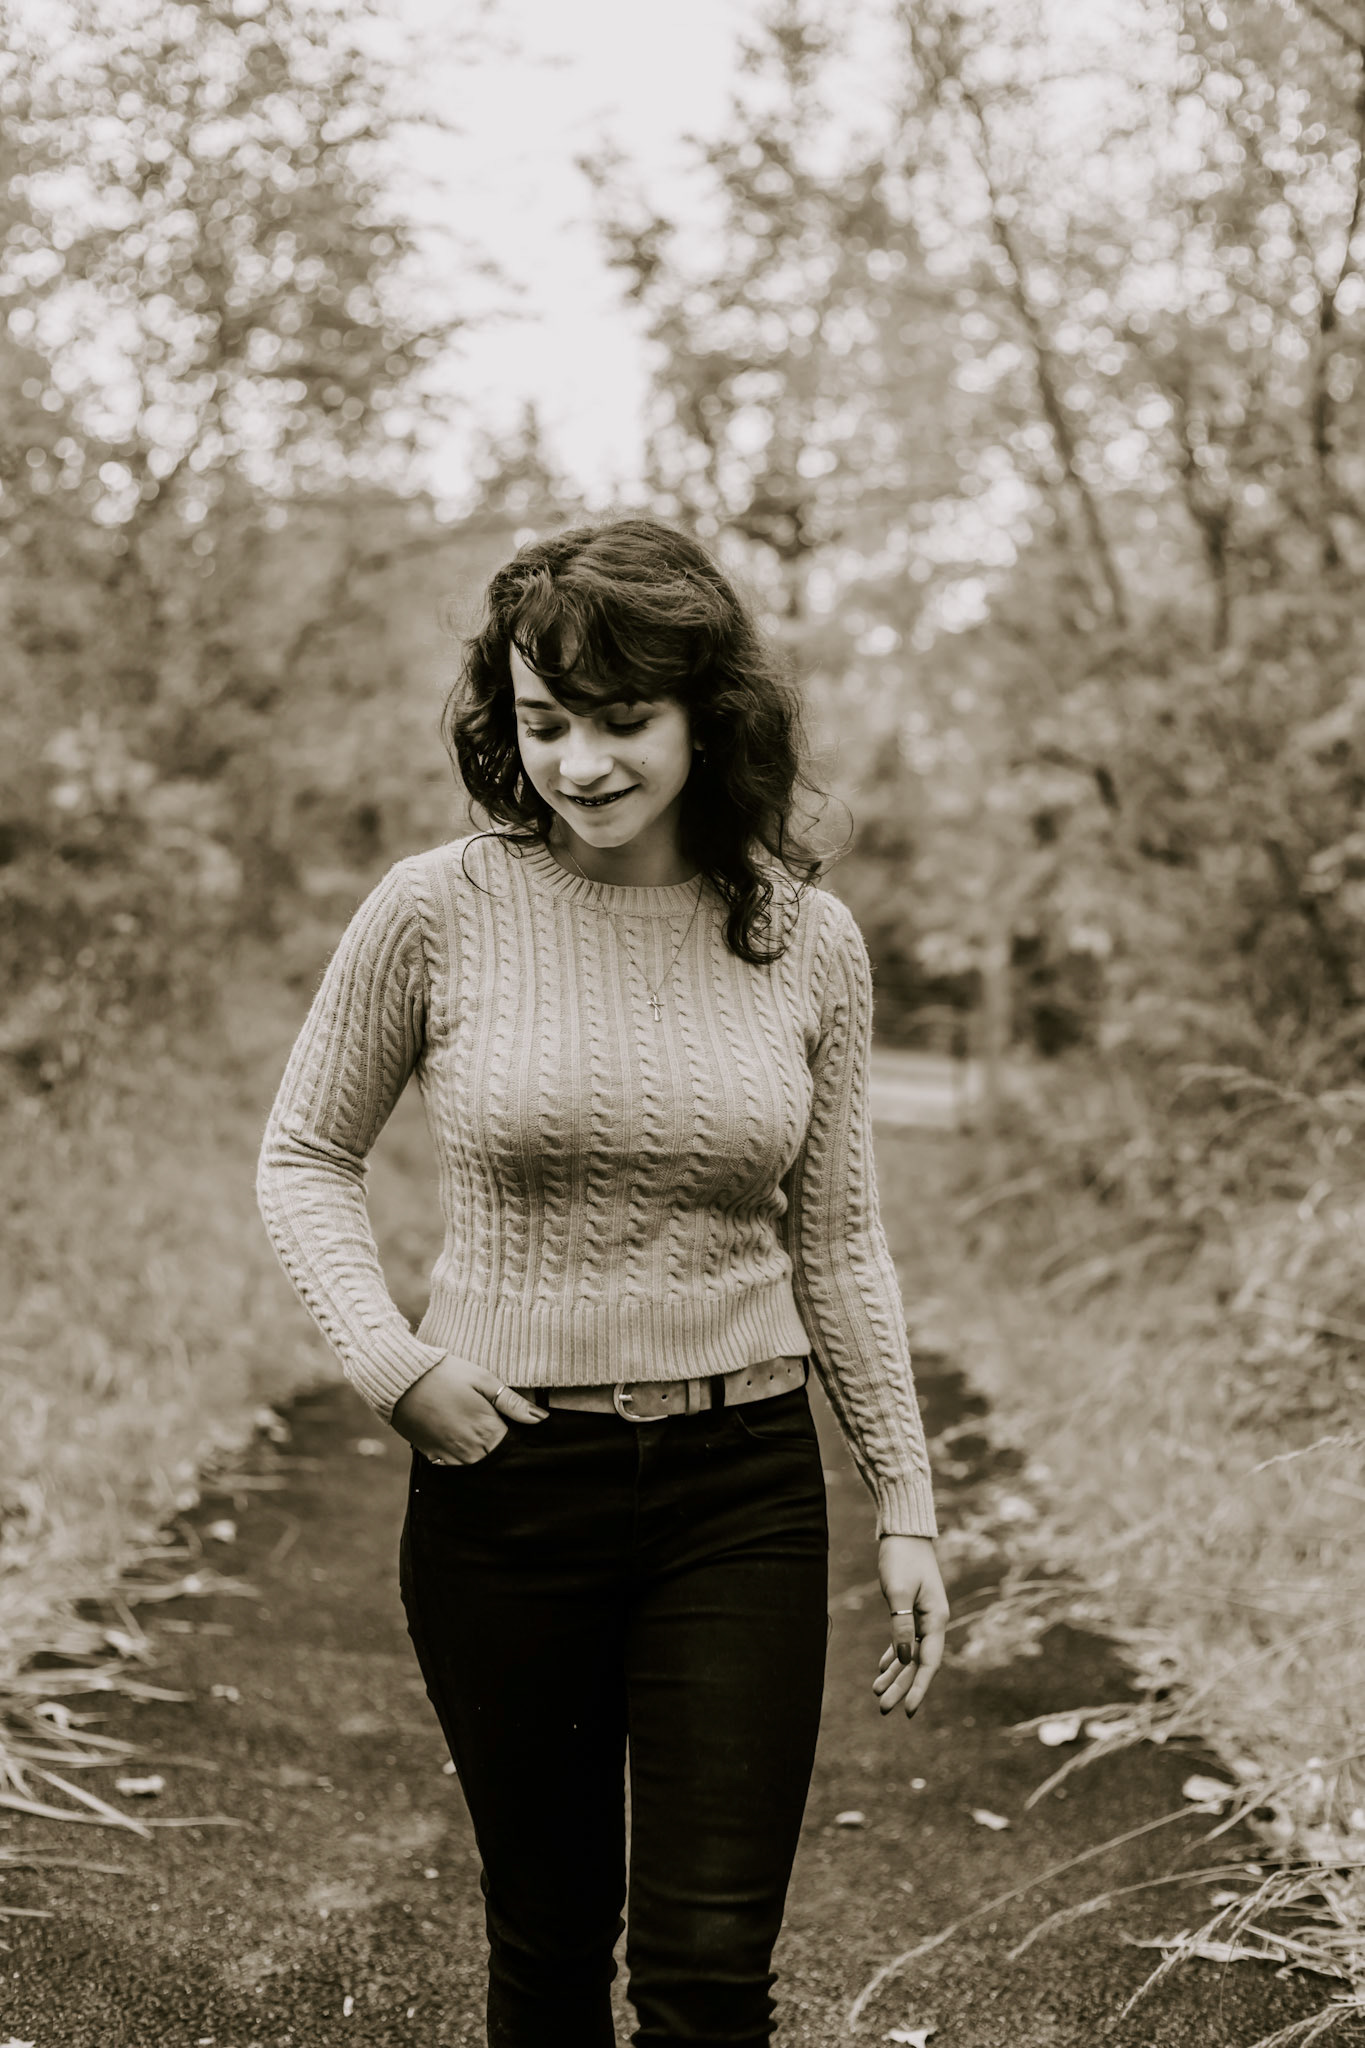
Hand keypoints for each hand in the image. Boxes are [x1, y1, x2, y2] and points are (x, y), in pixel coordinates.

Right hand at [391, 1353, 547, 1466]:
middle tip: (494, 1428)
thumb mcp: (483, 1380)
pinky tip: (460, 1439)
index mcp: (487, 1431)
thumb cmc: (446, 1373)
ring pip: (476, 1467)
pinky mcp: (431, 1456)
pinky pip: (453, 1467)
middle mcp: (470, 1450)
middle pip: (496, 1461)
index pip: (513, 1449)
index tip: (516, 1429)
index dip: (518, 1441)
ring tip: (475, 1432)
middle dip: (500, 1450)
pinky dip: (461, 1458)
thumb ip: (512, 1403)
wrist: (401, 1379)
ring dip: (481, 1455)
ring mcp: (449, 1456)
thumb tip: (541, 1419)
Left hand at [872, 1534, 948, 1718]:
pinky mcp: (911, 1608)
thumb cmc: (902, 1557)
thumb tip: (902, 1659)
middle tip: (883, 1710)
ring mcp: (923, 1615)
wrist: (904, 1530)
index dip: (918, 1688)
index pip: (928, 1663)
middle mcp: (933, 1621)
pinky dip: (893, 1654)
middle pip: (917, 1663)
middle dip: (901, 1687)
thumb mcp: (898, 1591)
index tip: (908, 1711)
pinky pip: (904, 1639)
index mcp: (936, 1619)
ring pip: (910, 1654)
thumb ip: (900, 1625)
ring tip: (877, 1694)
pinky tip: (883, 1668)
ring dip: (895, 1674)